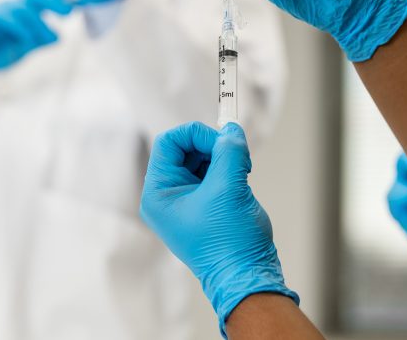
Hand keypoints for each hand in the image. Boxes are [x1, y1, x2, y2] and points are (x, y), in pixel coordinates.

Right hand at [0, 0, 72, 77]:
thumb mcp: (22, 49)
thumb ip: (38, 42)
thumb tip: (59, 37)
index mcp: (23, 11)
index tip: (78, 2)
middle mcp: (12, 6)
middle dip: (54, 1)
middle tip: (69, 10)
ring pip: (25, 10)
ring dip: (38, 27)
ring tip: (39, 44)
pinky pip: (9, 19)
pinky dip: (21, 31)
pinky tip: (25, 44)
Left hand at [140, 122, 298, 335]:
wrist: (247, 276)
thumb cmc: (229, 242)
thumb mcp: (228, 188)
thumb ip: (228, 152)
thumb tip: (232, 130)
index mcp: (159, 193)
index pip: (169, 143)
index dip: (196, 134)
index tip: (223, 140)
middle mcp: (168, 196)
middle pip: (186, 149)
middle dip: (214, 147)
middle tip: (238, 155)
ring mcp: (188, 201)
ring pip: (203, 159)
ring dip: (225, 157)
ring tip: (243, 170)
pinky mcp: (207, 205)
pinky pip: (214, 173)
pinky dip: (230, 169)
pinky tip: (243, 178)